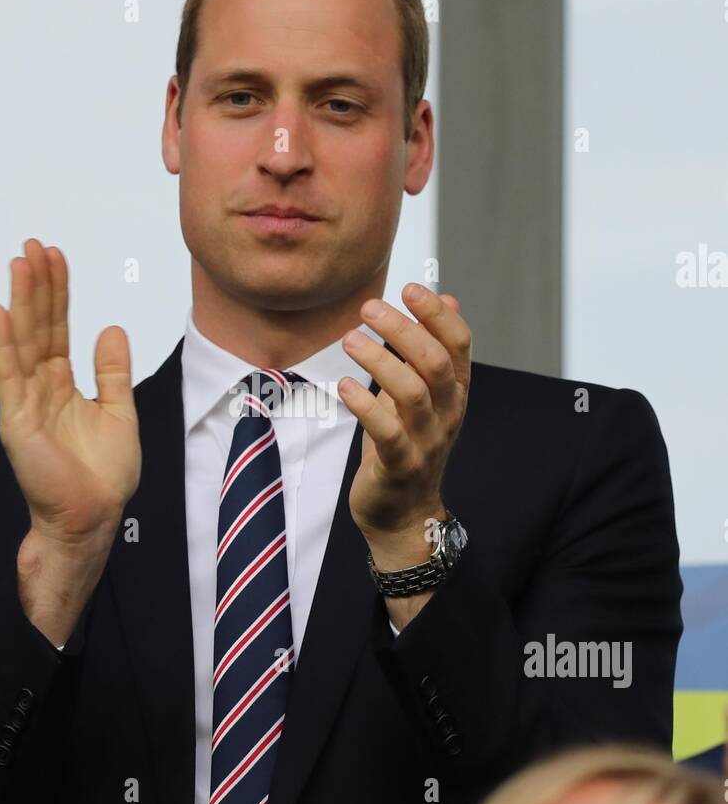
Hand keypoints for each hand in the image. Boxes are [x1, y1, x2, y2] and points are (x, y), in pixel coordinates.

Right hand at [0, 239, 140, 546]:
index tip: (55, 256)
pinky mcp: (16, 421)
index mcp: (63, 385)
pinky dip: (3, 344)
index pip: (57, 328)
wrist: (92, 518)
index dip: (57, 292)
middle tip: (34, 245)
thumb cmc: (103, 476)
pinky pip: (8, 375)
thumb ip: (113, 371)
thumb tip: (111, 328)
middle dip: (37, 286)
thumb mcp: (119, 411)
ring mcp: (25, 402)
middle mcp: (40, 388)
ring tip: (20, 263)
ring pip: (21, 342)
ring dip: (20, 302)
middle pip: (37, 326)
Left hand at [338, 286, 469, 628]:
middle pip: (435, 362)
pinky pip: (386, 432)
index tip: (409, 288)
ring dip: (379, 359)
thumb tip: (448, 297)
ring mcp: (426, 441)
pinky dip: (365, 405)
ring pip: (412, 392)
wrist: (403, 515)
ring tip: (350, 338)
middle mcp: (447, 414)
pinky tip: (344, 386)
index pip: (458, 344)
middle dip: (402, 329)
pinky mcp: (399, 466)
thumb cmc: (407, 446)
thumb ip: (432, 348)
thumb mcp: (423, 395)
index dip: (437, 313)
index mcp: (454, 393)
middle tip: (368, 307)